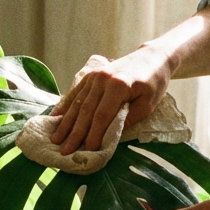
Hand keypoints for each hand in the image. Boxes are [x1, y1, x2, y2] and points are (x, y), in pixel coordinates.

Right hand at [50, 46, 172, 153]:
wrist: (152, 57)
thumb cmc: (154, 83)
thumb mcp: (148, 104)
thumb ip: (129, 119)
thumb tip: (109, 136)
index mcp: (118, 86)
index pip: (102, 115)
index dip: (94, 134)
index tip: (87, 150)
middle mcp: (103, 80)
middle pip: (85, 110)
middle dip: (75, 133)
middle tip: (65, 151)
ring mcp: (94, 76)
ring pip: (77, 102)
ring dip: (66, 123)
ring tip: (55, 139)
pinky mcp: (91, 75)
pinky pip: (75, 92)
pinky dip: (65, 106)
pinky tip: (55, 118)